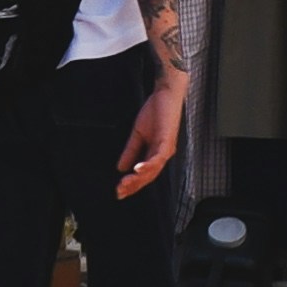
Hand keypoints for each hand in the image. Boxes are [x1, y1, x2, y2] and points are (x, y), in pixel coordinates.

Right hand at [116, 68, 187, 199]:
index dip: (132, 184)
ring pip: (153, 171)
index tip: (119, 192)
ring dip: (138, 179)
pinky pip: (158, 157)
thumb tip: (120, 168)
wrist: (166, 94)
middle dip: (133, 186)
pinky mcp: (167, 141)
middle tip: (119, 192)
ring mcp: (166, 149)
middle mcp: (162, 155)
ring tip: (125, 184)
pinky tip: (137, 169)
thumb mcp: (139, 134)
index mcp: (156, 154)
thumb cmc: (155, 112)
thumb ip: (131, 150)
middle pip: (148, 177)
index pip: (144, 175)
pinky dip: (148, 165)